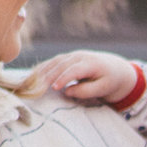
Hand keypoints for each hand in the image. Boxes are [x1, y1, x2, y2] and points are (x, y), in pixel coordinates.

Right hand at [30, 50, 146, 104]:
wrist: (116, 68)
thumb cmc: (111, 81)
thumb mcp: (104, 88)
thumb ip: (86, 90)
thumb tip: (67, 91)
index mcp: (91, 63)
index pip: (74, 70)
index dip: (63, 78)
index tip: (54, 88)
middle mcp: (80, 56)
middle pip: (61, 64)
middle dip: (49, 76)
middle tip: (37, 88)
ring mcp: (72, 55)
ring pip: (54, 62)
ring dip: (42, 71)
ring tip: (31, 82)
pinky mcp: (67, 58)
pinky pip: (53, 62)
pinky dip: (43, 68)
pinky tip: (33, 75)